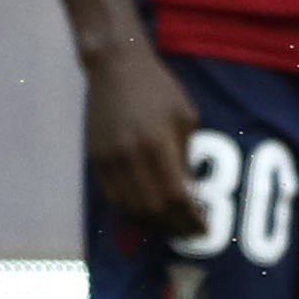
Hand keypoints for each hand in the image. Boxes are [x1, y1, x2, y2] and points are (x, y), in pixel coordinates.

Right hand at [85, 45, 204, 238]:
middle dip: (174, 225)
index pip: (176, 196)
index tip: (203, 229)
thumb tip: (188, 192)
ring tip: (168, 224)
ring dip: (151, 222)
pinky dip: (130, 209)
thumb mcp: (185, 117)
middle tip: (188, 231)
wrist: (114, 67)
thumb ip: (185, 156)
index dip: (190, 218)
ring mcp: (110, 158)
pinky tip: (145, 210)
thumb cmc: (158, 88)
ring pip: (130, 207)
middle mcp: (131, 156)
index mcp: (157, 143)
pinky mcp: (96, 158)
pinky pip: (112, 196)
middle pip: (153, 208)